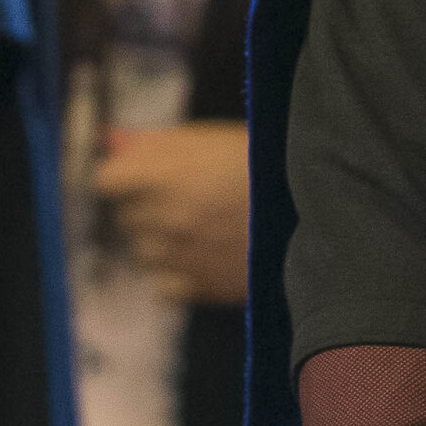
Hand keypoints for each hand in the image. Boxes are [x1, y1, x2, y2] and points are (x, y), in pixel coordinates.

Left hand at [91, 122, 250, 306]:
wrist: (319, 211)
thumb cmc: (267, 163)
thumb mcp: (211, 137)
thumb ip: (153, 142)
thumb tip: (109, 140)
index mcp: (160, 177)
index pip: (106, 180)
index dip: (126, 174)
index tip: (147, 172)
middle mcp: (161, 220)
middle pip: (126, 213)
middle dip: (148, 202)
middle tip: (193, 191)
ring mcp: (177, 258)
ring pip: (142, 249)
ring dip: (162, 237)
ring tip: (206, 222)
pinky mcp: (197, 288)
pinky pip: (162, 283)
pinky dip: (175, 271)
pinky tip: (206, 253)